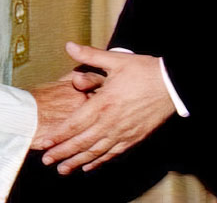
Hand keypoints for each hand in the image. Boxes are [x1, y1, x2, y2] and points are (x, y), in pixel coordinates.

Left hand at [38, 42, 175, 173]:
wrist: (172, 85)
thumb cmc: (144, 71)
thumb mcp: (116, 60)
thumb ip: (90, 55)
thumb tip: (69, 45)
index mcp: (103, 103)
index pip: (74, 124)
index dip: (57, 136)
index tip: (43, 143)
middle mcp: (111, 122)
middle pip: (81, 142)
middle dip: (62, 153)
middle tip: (45, 161)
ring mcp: (123, 132)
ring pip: (95, 152)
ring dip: (77, 162)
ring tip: (62, 170)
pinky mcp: (134, 138)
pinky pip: (113, 154)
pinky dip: (99, 161)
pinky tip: (89, 167)